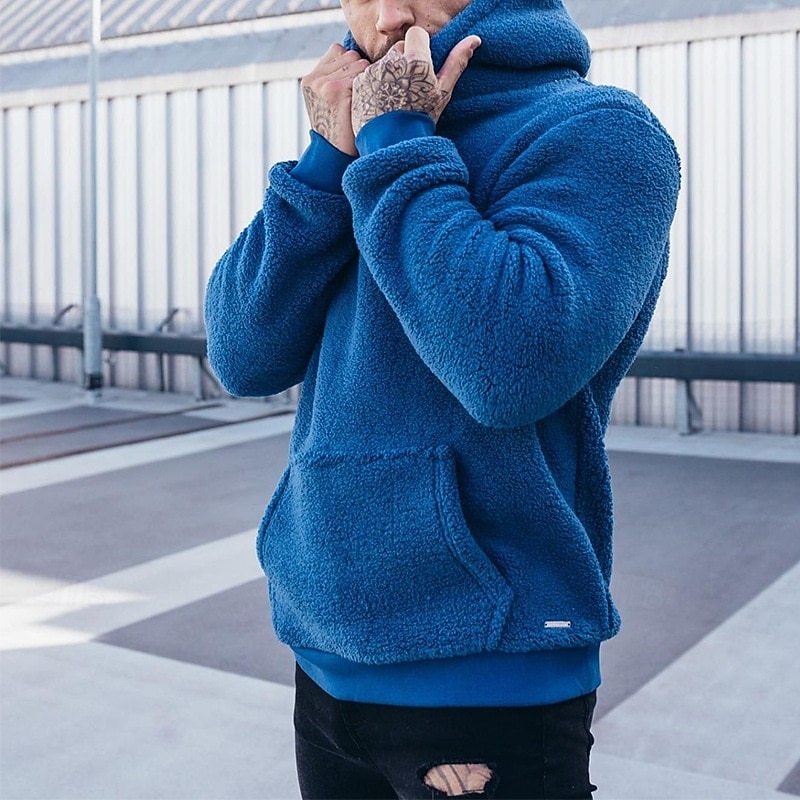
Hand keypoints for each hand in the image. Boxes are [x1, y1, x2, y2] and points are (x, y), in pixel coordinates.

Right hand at [301, 44, 369, 155]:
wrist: (335, 156)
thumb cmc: (340, 129)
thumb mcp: (328, 102)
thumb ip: (334, 77)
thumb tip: (355, 57)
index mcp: (310, 79)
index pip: (338, 50)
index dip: (351, 65)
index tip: (354, 86)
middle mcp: (314, 79)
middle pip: (351, 55)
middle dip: (361, 71)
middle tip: (361, 96)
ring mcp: (323, 84)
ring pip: (359, 64)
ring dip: (367, 80)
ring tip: (362, 102)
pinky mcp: (335, 91)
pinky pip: (362, 77)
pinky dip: (368, 90)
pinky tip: (364, 106)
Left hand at [351, 27, 480, 136]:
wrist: (392, 144)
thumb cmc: (421, 118)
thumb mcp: (443, 92)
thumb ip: (456, 62)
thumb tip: (474, 40)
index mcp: (415, 60)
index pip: (416, 35)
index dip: (419, 49)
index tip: (420, 68)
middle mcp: (392, 61)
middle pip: (399, 48)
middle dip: (404, 62)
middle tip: (408, 89)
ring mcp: (373, 71)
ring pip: (383, 62)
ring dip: (389, 74)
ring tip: (394, 99)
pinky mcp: (359, 82)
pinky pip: (368, 75)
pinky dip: (374, 85)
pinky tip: (381, 102)